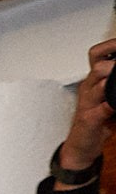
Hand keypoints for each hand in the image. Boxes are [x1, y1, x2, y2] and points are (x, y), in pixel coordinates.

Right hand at [60, 38, 115, 172]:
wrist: (81, 147)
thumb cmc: (97, 120)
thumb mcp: (107, 97)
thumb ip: (115, 84)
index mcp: (93, 81)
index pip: (96, 55)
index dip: (110, 46)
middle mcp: (88, 90)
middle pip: (97, 68)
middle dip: (113, 65)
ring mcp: (87, 105)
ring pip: (98, 86)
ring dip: (110, 81)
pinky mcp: (89, 120)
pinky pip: (99, 111)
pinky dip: (109, 106)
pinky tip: (114, 105)